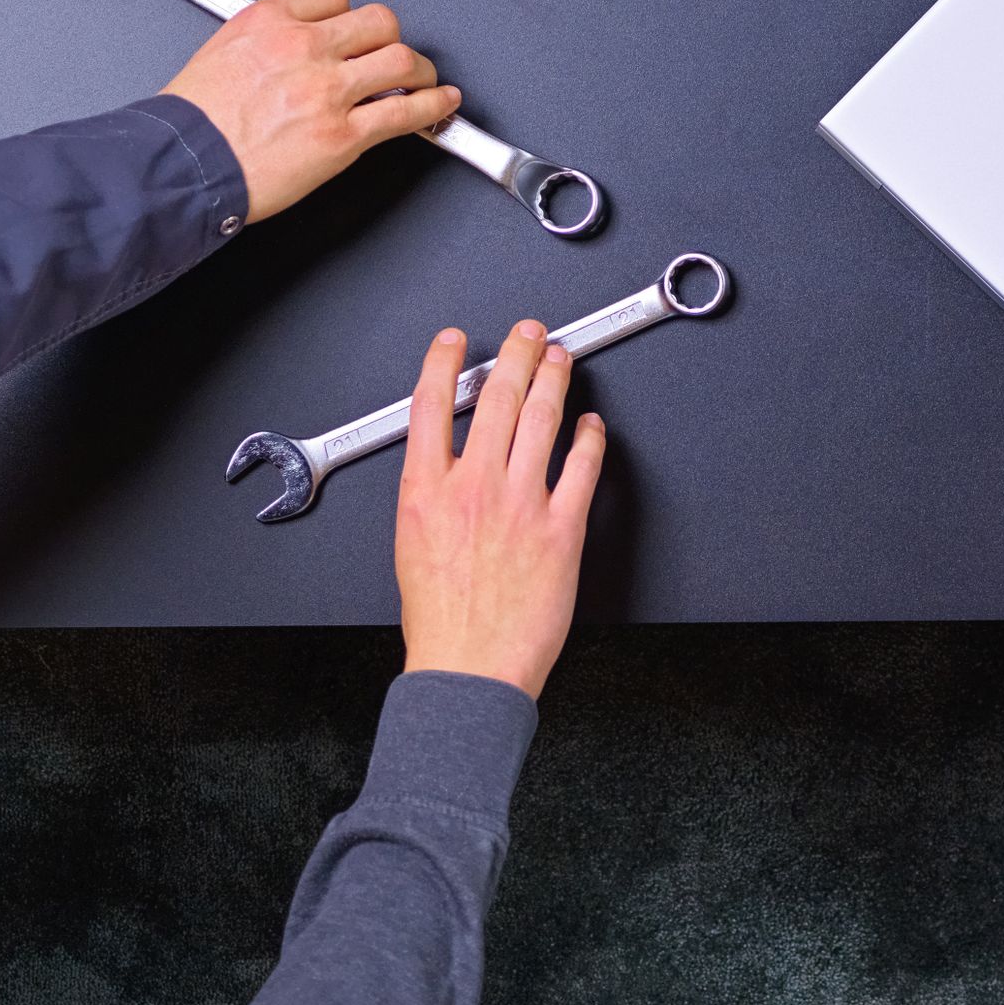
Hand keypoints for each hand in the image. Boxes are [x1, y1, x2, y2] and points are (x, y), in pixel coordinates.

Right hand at [161, 0, 458, 220]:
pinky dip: (434, 107)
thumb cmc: (191, 120)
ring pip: (401, 59)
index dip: (351, 16)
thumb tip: (287, 49)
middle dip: (391, 38)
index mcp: (270, 21)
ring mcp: (328, 90)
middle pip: (377, 21)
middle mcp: (305, 47)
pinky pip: (404, 113)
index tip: (357, 30)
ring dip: (421, 70)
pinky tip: (443, 104)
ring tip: (425, 80)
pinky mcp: (343, 135)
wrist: (180, 164)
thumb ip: (263, 42)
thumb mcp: (220, 53)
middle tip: (394, 53)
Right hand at [394, 320, 603, 696]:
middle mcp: (474, 488)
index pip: (430, 405)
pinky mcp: (561, 528)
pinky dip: (590, 438)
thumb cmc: (442, 622)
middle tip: (528, 334)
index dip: (442, 362)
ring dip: (554, 379)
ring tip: (560, 360)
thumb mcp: (412, 545)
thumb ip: (431, 498)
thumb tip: (448, 466)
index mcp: (427, 492)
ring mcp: (520, 504)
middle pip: (497, 397)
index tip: (454, 342)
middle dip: (517, 353)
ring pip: (541, 419)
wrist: (469, 670)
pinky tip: (591, 426)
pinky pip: (582, 467)